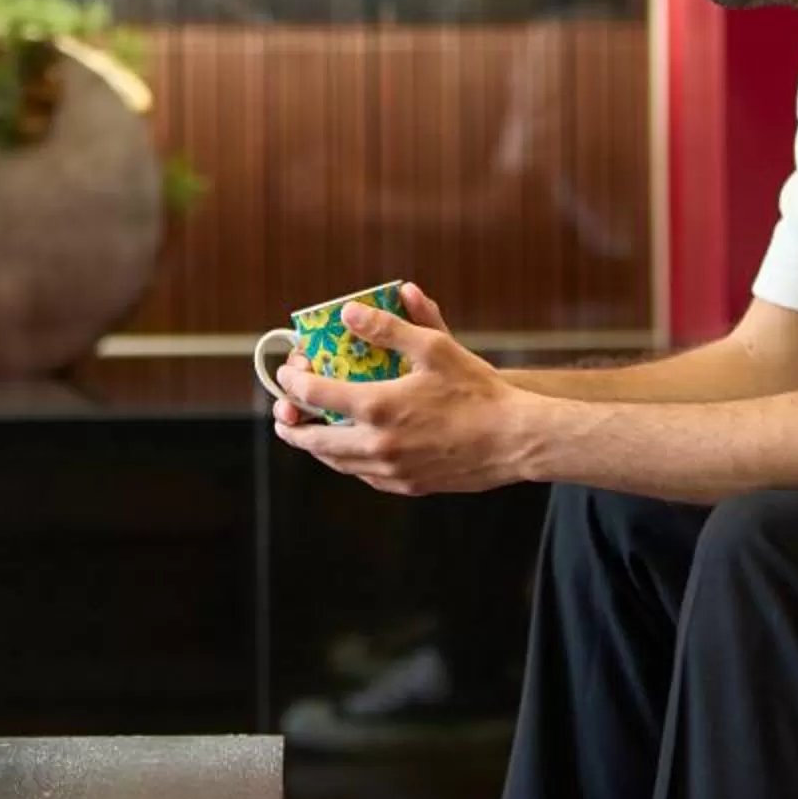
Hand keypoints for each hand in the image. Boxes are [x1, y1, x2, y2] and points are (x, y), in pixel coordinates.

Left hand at [270, 282, 533, 495]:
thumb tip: (349, 312)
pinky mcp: (406, 486)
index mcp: (377, 407)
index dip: (294, 381)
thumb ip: (388, 328)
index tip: (289, 372)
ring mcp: (390, 471)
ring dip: (317, 445)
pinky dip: (348, 460)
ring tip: (309, 431)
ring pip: (336, 462)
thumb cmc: (477, 390)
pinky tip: (353, 447)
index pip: (314, 394)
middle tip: (283, 413)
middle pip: (313, 440)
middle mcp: (376, 445)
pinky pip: (363, 475)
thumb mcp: (434, 347)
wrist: (514, 440)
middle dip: (291, 425)